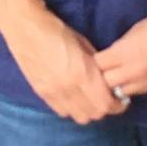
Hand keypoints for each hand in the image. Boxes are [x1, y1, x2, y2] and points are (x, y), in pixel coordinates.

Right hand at [0, 0, 131, 124]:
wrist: (25, 29)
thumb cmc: (57, 31)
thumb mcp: (84, 44)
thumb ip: (95, 65)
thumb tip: (105, 78)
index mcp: (82, 73)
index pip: (105, 104)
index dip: (117, 105)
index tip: (121, 100)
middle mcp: (68, 88)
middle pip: (94, 114)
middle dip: (105, 109)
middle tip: (108, 99)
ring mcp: (53, 93)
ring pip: (78, 117)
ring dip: (88, 111)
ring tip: (91, 101)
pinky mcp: (41, 93)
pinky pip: (61, 111)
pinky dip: (72, 109)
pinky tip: (74, 99)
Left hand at [94, 0, 146, 101]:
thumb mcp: (137, 30)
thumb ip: (122, 46)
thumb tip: (113, 55)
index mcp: (126, 53)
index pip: (98, 66)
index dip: (95, 61)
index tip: (95, 57)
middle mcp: (135, 72)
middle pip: (106, 84)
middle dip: (102, 77)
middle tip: (103, 70)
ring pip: (122, 93)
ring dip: (117, 85)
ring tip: (118, 76)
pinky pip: (139, 91)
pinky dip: (133, 86)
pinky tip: (134, 77)